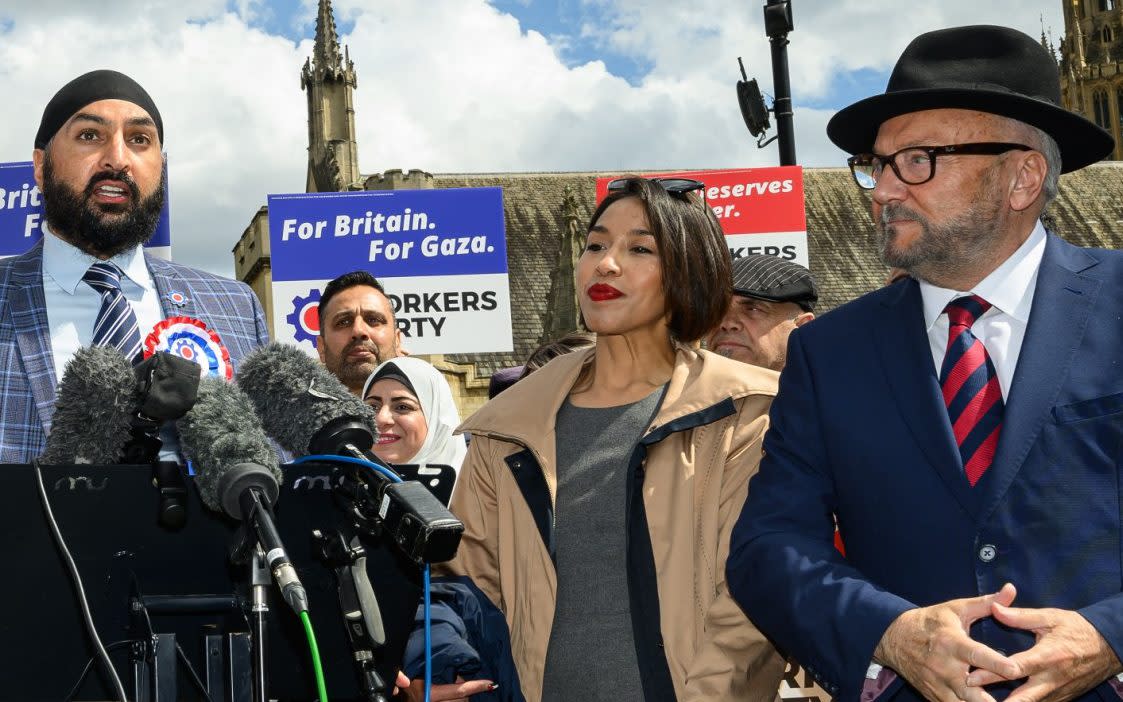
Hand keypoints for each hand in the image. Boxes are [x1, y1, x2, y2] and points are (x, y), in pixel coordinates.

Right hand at [394, 672, 496, 701]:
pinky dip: (458, 700)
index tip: (490, 684)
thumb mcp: (417, 671)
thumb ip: (436, 670)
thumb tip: (455, 674)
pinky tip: (454, 696)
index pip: (460, 690)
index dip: (476, 686)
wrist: (400, 691)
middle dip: (465, 690)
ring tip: (453, 687)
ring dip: (461, 697)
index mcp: (429, 695)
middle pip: (462, 700)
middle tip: (457, 679)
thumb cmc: (407, 678)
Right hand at [874, 583, 1019, 701]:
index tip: (1015, 669)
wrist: (894, 638)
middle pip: (970, 690)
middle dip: (988, 699)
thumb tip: (1011, 590)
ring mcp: (938, 684)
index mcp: (951, 642)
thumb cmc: (930, 622)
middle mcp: (944, 666)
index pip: (976, 654)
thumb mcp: (956, 609)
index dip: (996, 663)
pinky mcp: (934, 696)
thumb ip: (986, 603)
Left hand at [965, 602, 1121, 701]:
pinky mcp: (1062, 698)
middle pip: (1023, 697)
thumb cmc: (1077, 629)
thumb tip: (993, 607)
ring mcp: (1058, 691)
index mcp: (1048, 656)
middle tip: (975, 698)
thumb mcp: (1050, 617)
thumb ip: (1020, 616)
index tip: (971, 676)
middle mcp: (1052, 679)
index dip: (992, 673)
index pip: (1017, 668)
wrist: (1107, 647)